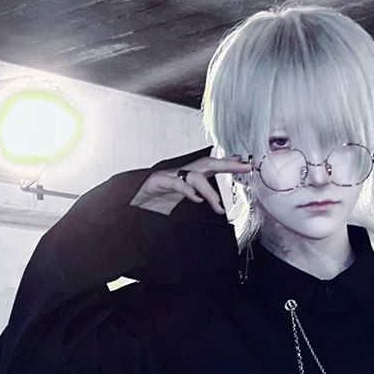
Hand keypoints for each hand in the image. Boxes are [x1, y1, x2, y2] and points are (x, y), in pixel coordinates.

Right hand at [129, 153, 252, 216]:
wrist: (128, 198)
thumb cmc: (153, 200)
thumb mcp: (178, 201)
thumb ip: (196, 199)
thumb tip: (218, 210)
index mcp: (187, 175)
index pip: (211, 167)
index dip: (228, 165)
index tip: (245, 164)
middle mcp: (180, 171)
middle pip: (208, 164)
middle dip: (227, 165)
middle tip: (244, 167)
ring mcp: (169, 175)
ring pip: (194, 176)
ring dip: (209, 191)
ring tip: (219, 207)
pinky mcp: (157, 182)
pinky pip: (176, 183)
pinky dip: (187, 190)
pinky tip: (196, 199)